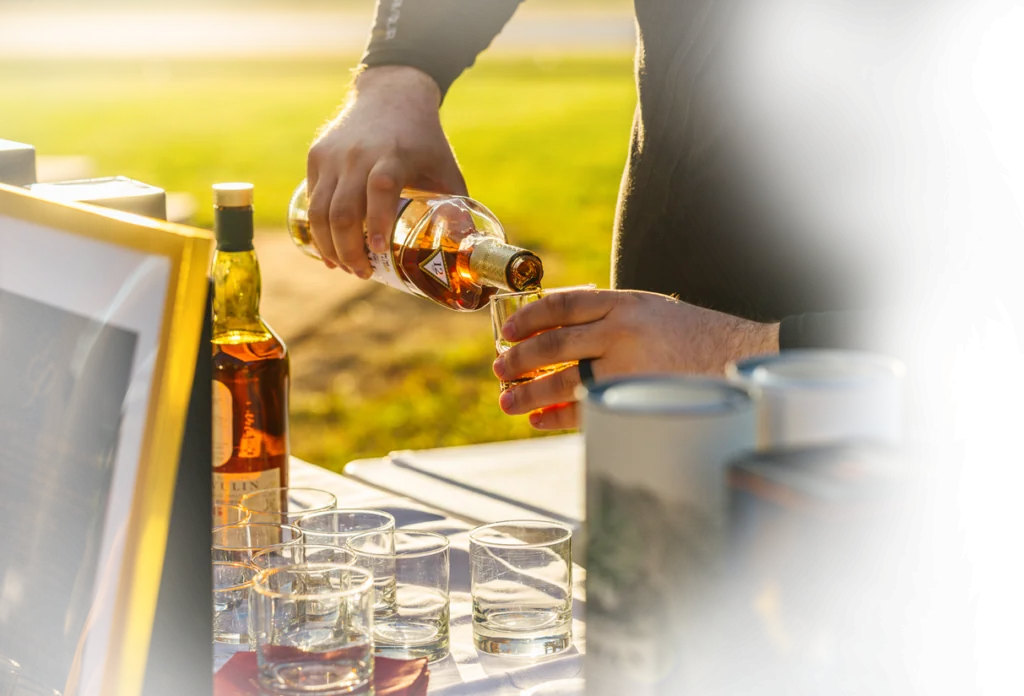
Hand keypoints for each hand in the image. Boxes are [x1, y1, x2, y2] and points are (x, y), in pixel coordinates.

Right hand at [306, 66, 467, 277]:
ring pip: (320, 211)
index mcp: (394, 156)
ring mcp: (334, 156)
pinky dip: (317, 231)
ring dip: (329, 247)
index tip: (379, 252)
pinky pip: (312, 200)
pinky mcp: (317, 156)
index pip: (380, 190)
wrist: (391, 94)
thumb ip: (456, 206)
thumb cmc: (423, 139)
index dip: (377, 224)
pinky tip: (328, 251)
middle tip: (362, 273)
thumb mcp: (445, 166)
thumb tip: (467, 250)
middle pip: (343, 212)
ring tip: (342, 267)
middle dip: (349, 251)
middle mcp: (358, 155)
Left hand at [491, 289, 779, 429]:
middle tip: (500, 370)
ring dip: (529, 392)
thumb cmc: (699, 337)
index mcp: (626, 301)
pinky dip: (557, 415)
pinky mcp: (636, 395)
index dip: (530, 317)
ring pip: (563, 378)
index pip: (564, 303)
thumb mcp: (655, 312)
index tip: (508, 330)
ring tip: (508, 401)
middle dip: (520, 359)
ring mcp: (629, 363)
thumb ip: (614, 319)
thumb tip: (563, 340)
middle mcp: (623, 328)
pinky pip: (585, 407)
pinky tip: (540, 420)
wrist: (747, 358)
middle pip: (555, 342)